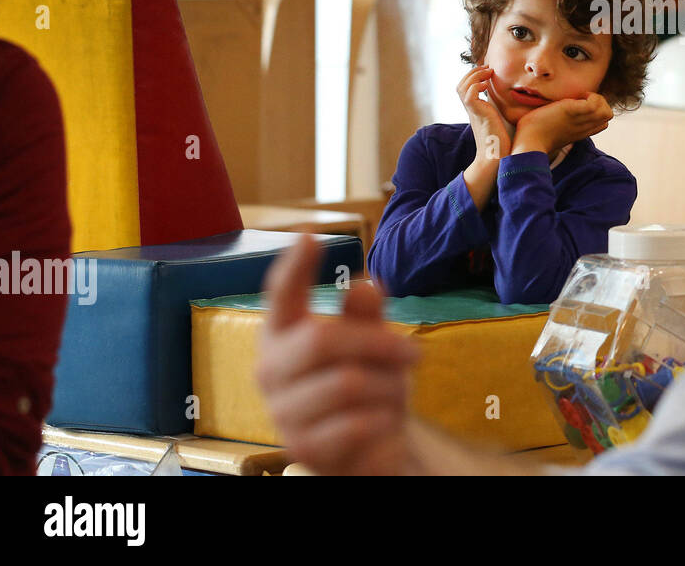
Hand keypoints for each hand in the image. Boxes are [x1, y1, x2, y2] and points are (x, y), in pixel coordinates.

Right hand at [256, 235, 421, 474]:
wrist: (370, 448)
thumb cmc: (367, 383)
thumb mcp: (373, 343)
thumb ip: (366, 316)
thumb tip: (366, 284)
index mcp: (282, 333)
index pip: (281, 295)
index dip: (294, 266)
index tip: (310, 234)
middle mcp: (270, 369)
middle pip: (321, 340)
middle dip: (377, 343)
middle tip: (415, 351)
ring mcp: (282, 412)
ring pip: (346, 384)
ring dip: (387, 386)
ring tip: (399, 391)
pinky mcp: (302, 449)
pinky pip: (354, 424)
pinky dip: (383, 418)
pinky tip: (387, 419)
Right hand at [457, 64, 510, 162]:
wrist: (496, 157)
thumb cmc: (501, 142)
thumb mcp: (499, 121)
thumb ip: (499, 111)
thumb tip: (510, 102)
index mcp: (475, 110)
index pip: (466, 88)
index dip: (473, 76)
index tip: (487, 71)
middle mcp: (471, 110)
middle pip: (461, 85)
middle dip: (473, 72)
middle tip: (487, 67)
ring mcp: (473, 112)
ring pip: (463, 87)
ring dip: (475, 75)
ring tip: (488, 72)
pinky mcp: (478, 115)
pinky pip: (469, 95)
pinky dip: (476, 86)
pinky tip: (487, 86)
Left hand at [512, 92, 612, 156]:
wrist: (529, 143)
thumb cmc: (533, 138)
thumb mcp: (551, 131)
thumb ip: (558, 125)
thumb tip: (551, 115)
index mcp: (578, 133)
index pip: (601, 124)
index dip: (597, 111)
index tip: (582, 106)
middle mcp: (583, 128)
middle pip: (608, 117)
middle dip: (601, 103)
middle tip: (583, 99)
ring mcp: (579, 120)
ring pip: (607, 111)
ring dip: (598, 99)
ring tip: (582, 97)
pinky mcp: (572, 111)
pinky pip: (595, 103)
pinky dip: (591, 96)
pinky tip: (578, 96)